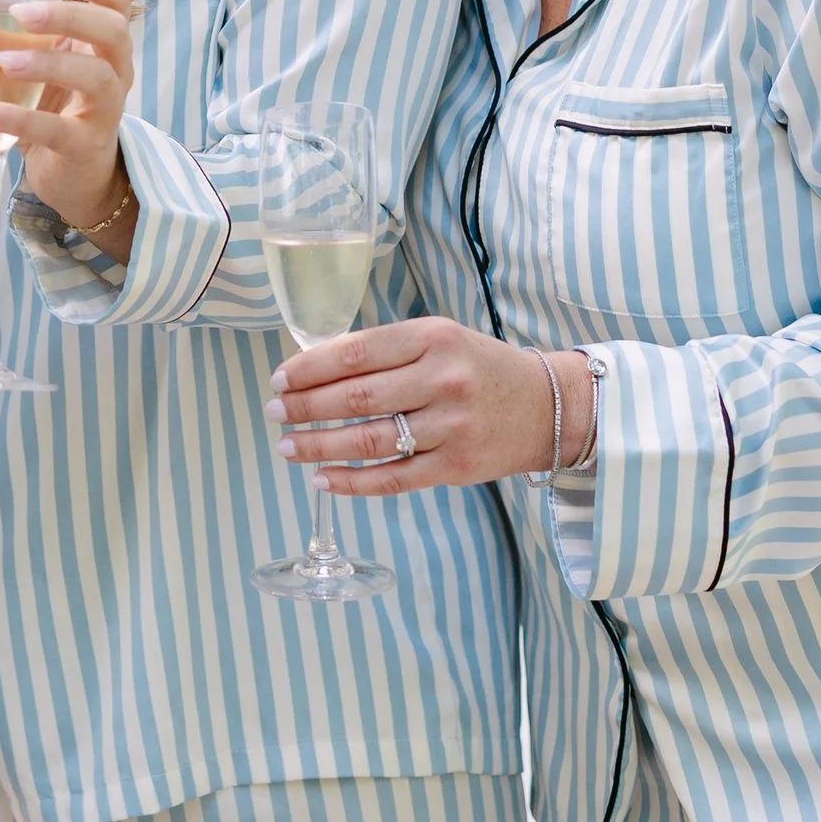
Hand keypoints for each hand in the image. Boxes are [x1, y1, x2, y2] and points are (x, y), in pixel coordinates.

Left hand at [0, 0, 135, 241]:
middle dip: (68, 14)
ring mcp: (105, 110)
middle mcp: (114, 70)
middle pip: (113, 29)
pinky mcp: (85, 147)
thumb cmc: (54, 108)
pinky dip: (20, 118)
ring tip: (2, 62)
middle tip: (21, 14)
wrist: (74, 177)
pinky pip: (58, 130)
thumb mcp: (29, 65)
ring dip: (47, 63)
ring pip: (96, 76)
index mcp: (101, 42)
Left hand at [266, 315, 595, 493]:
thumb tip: (313, 365)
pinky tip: (322, 479)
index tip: (280, 378)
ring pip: (369, 441)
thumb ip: (384, 350)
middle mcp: (442, 380)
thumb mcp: (438, 339)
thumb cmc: (478, 367)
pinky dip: (352, 482)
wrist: (547, 406)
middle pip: (356, 398)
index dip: (309, 368)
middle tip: (274, 412)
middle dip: (305, 407)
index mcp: (432, 338)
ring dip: (319, 446)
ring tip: (286, 446)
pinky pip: (394, 479)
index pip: (356, 352)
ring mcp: (450, 427)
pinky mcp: (456, 466)